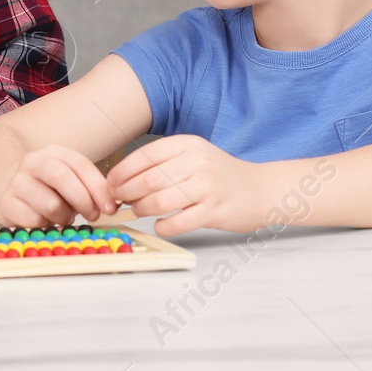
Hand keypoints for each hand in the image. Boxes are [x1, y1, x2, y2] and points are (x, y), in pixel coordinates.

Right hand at [0, 145, 118, 229]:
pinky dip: (45, 225)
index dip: (98, 187)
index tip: (110, 207)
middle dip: (83, 200)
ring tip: (63, 217)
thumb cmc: (50, 190)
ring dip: (64, 217)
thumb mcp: (72, 183)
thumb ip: (90, 189)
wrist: (12, 194)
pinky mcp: (6, 202)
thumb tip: (112, 204)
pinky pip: (34, 220)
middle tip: (93, 215)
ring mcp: (17, 181)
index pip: (79, 164)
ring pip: (50, 204)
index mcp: (53, 152)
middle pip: (62, 177)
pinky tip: (44, 220)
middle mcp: (33, 162)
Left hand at [108, 135, 266, 236]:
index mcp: (187, 145)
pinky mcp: (215, 211)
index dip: (122, 171)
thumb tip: (123, 178)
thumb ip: (163, 163)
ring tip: (137, 211)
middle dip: (126, 192)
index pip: (145, 156)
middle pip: (148, 180)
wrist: (261, 189)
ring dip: (141, 209)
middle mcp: (197, 162)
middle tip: (117, 200)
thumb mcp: (194, 156)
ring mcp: (207, 187)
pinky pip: (179, 222)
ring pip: (160, 201)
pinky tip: (159, 225)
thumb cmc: (219, 174)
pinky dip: (163, 226)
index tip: (110, 183)